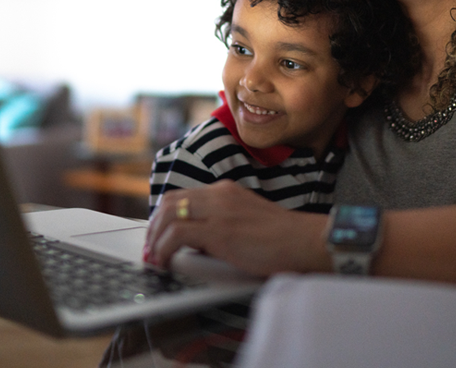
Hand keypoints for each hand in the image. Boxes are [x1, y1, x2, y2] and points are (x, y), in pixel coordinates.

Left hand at [144, 180, 329, 275]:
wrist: (304, 241)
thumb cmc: (282, 239)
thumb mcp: (246, 222)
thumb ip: (222, 224)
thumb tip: (195, 242)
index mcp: (226, 191)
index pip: (182, 195)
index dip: (163, 216)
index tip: (157, 236)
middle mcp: (220, 195)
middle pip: (169, 201)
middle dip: (153, 226)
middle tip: (150, 249)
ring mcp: (219, 211)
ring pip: (168, 214)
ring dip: (155, 239)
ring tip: (155, 258)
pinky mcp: (220, 231)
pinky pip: (177, 234)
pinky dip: (163, 249)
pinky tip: (165, 262)